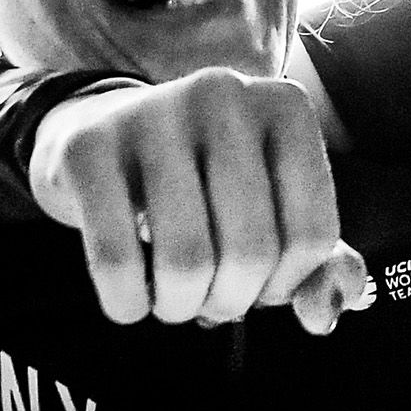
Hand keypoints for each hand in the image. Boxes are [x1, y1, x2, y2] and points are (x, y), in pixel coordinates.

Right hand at [28, 69, 361, 333]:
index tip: (257, 281)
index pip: (311, 236)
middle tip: (210, 298)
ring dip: (179, 307)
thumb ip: (321, 268)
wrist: (103, 131)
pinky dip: (127, 304)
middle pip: (250, 252)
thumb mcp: (273, 211)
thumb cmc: (205, 182)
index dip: (285, 285)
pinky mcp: (89, 147)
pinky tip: (130, 294)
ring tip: (173, 295)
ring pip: (186, 263)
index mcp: (285, 106)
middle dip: (230, 302)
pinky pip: (117, 262)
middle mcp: (223, 93)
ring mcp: (152, 113)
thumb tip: (321, 317)